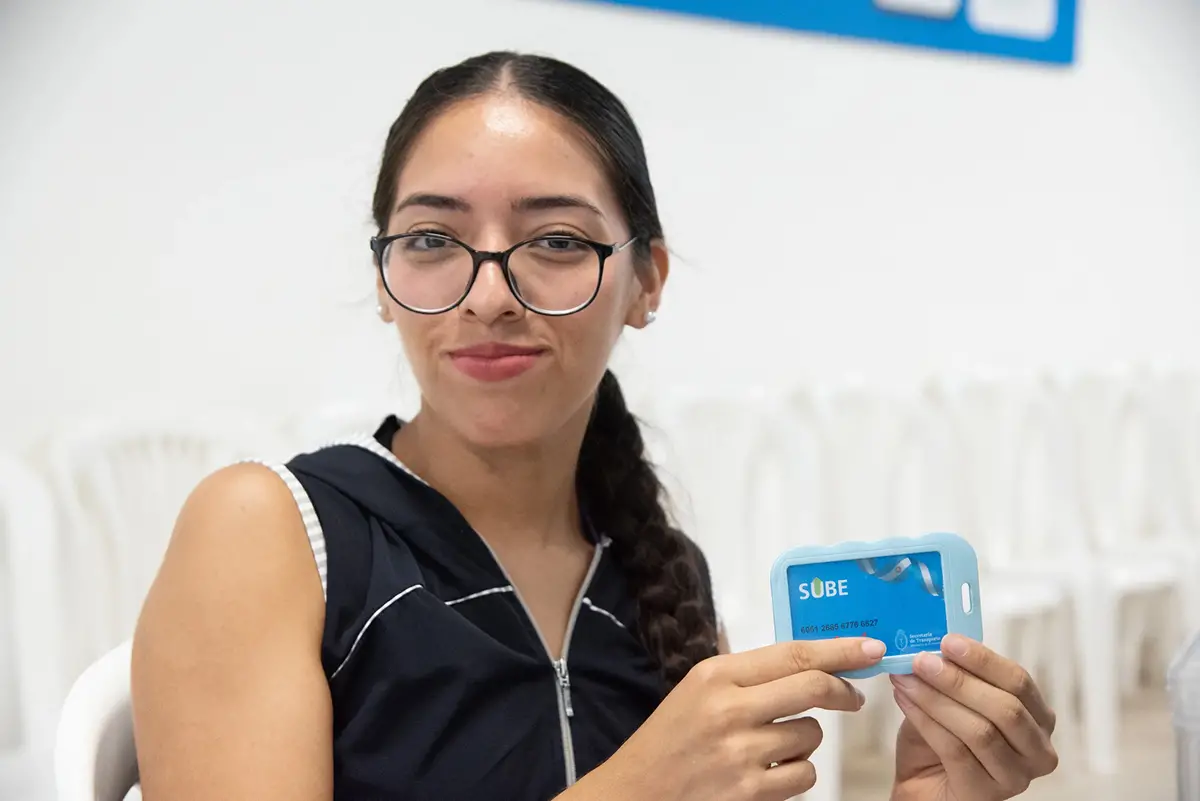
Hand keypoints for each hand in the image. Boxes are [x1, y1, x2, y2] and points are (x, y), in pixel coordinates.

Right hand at [580, 637, 886, 800]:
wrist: (636, 792)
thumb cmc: (667, 740)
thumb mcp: (694, 689)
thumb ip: (742, 671)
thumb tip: (799, 653)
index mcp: (715, 676)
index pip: (792, 654)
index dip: (838, 650)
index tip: (869, 648)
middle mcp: (730, 709)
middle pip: (812, 687)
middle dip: (843, 690)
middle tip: (852, 696)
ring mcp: (741, 753)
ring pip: (811, 736)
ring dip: (806, 739)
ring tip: (775, 743)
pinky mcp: (751, 792)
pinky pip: (803, 775)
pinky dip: (796, 773)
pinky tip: (770, 770)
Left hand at [890, 635, 1058, 800]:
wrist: (922, 786)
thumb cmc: (940, 740)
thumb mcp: (952, 699)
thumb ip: (954, 675)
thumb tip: (933, 644)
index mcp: (1037, 719)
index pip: (1019, 682)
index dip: (983, 659)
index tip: (948, 641)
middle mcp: (1037, 751)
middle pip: (1005, 708)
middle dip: (958, 680)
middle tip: (921, 660)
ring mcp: (1015, 777)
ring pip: (980, 730)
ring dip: (937, 699)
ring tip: (906, 679)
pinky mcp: (985, 794)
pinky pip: (955, 751)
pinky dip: (926, 721)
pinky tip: (904, 701)